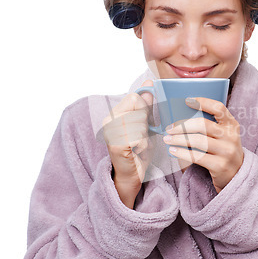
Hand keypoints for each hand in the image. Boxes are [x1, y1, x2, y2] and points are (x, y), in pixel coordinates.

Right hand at [102, 80, 154, 205]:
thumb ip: (146, 105)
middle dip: (145, 122)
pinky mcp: (116, 144)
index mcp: (114, 113)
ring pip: (140, 122)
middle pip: (137, 106)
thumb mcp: (145, 124)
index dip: (145, 108)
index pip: (135, 97)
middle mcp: (108, 120)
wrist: (131, 174)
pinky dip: (144, 145)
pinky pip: (139, 137)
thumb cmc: (138, 150)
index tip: (145, 122)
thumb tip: (148, 83)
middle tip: (141, 136)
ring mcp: (110, 132)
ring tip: (139, 144)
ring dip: (145, 135)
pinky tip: (137, 151)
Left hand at [163, 97, 243, 192]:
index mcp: (232, 124)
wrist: (237, 174)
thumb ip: (211, 125)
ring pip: (198, 141)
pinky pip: (197, 157)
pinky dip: (182, 153)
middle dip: (182, 125)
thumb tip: (182, 116)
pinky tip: (173, 150)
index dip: (203, 102)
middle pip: (203, 125)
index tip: (187, 100)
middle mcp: (231, 136)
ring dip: (179, 139)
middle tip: (169, 128)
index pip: (218, 108)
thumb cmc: (223, 150)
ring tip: (168, 139)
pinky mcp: (220, 166)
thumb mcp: (224, 135)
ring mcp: (227, 152)